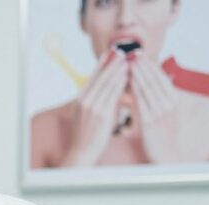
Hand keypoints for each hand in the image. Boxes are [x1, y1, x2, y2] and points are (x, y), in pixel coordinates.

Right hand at [62, 49, 129, 166]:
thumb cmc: (88, 134)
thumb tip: (113, 89)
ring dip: (118, 69)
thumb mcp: (89, 114)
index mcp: (80, 99)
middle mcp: (84, 100)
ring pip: (107, 83)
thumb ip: (99, 100)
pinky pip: (112, 94)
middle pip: (100, 76)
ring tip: (128, 58)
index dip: (103, 63)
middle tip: (123, 50)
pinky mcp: (101, 113)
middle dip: (112, 62)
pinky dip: (120, 82)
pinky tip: (127, 75)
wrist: (82, 150)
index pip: (93, 76)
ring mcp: (92, 106)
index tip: (112, 51)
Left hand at [130, 52, 181, 163]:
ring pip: (147, 87)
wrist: (166, 156)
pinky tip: (124, 83)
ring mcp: (160, 111)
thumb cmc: (160, 135)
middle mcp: (168, 103)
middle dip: (142, 65)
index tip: (138, 54)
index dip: (149, 65)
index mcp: (172, 100)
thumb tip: (148, 85)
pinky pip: (140, 101)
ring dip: (136, 73)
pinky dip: (132, 89)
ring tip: (126, 62)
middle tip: (130, 52)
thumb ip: (156, 99)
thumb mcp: (162, 114)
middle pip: (154, 79)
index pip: (160, 77)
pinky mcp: (150, 121)